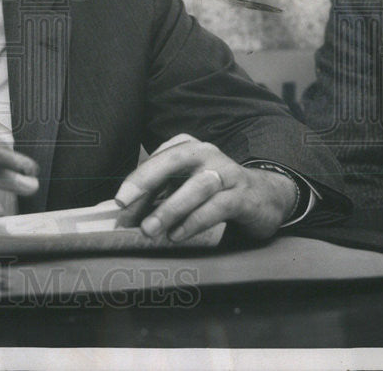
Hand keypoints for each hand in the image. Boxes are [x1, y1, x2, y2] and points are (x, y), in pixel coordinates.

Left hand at [113, 134, 297, 241]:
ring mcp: (227, 173)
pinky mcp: (243, 196)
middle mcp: (207, 153)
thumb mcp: (184, 186)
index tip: (118, 203)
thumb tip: (122, 215)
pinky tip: (177, 235)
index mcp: (187, 147)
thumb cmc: (214, 191)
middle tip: (124, 204)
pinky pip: (217, 206)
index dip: (135, 181)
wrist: (264, 197)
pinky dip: (195, 221)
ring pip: (196, 186)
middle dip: (146, 180)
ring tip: (149, 230)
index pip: (157, 160)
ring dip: (170, 209)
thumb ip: (156, 196)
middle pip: (174, 161)